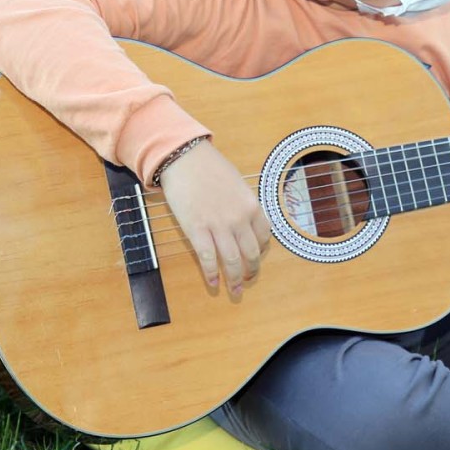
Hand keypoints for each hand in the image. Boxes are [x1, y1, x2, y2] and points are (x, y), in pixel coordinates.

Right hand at [158, 142, 271, 294]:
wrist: (185, 158)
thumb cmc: (210, 168)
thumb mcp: (237, 184)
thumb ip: (243, 205)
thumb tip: (246, 223)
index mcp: (252, 206)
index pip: (264, 236)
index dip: (262, 251)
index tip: (256, 258)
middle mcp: (239, 218)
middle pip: (251, 254)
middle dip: (251, 272)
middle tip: (248, 280)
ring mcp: (218, 225)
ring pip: (232, 261)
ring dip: (234, 280)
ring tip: (235, 291)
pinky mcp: (197, 229)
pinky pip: (208, 258)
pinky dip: (211, 274)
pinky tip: (213, 283)